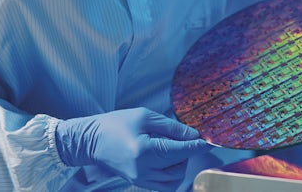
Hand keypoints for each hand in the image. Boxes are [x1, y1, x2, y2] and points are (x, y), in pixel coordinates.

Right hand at [55, 107, 211, 190]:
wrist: (91, 140)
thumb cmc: (116, 124)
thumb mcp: (145, 117)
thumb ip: (172, 127)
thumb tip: (193, 135)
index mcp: (144, 150)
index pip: (179, 150)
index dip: (197, 146)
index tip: (209, 141)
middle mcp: (143, 169)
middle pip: (179, 165)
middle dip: (186, 152)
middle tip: (182, 138)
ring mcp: (141, 179)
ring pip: (174, 179)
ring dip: (180, 164)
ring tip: (171, 149)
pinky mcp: (139, 183)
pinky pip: (164, 185)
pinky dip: (171, 174)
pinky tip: (167, 160)